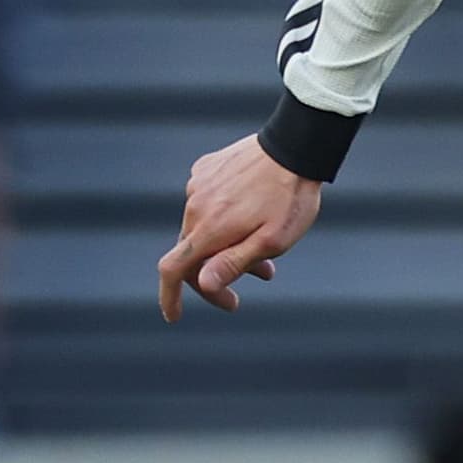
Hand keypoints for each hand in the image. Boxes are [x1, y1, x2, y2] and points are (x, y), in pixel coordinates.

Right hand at [157, 135, 320, 321]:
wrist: (294, 146)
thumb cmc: (289, 199)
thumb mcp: (271, 241)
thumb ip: (234, 263)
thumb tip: (203, 284)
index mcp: (208, 229)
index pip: (173, 269)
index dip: (169, 296)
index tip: (174, 316)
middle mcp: (195, 206)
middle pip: (194, 252)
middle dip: (221, 273)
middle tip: (262, 278)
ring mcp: (198, 184)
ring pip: (204, 228)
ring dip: (228, 246)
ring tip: (270, 255)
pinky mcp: (206, 169)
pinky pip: (208, 203)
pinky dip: (225, 219)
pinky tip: (254, 216)